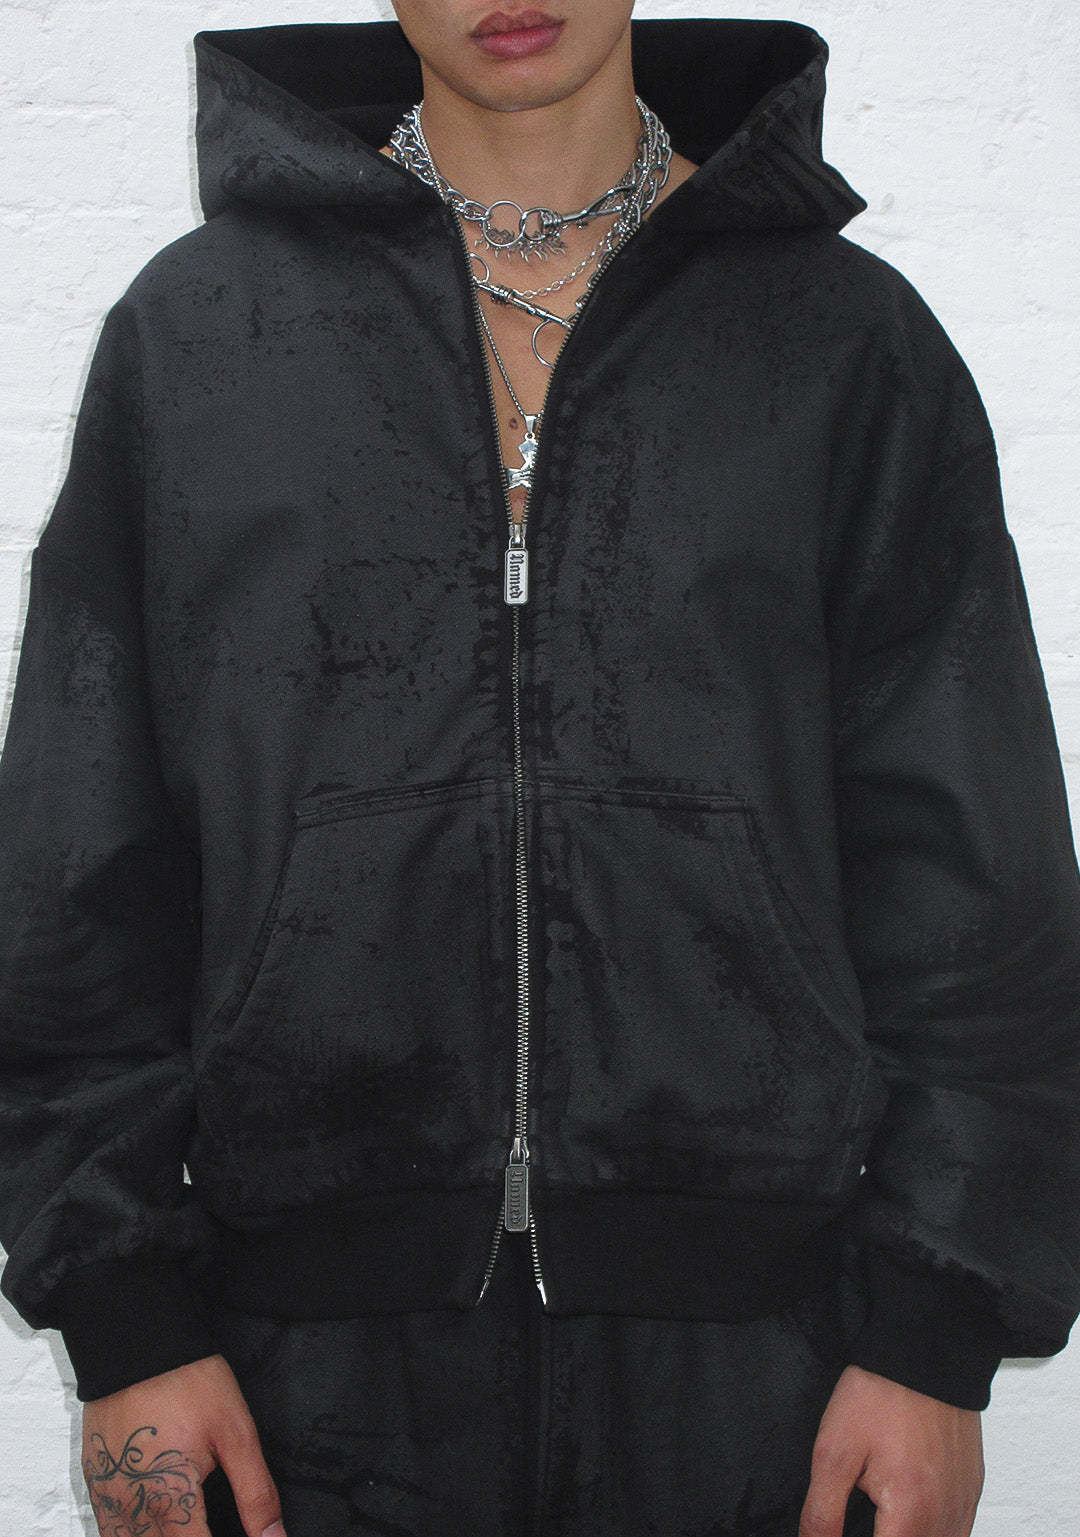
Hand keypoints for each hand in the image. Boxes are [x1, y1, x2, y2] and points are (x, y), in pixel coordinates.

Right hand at [82, 1353, 284, 1536]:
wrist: (136, 1340)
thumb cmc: (187, 1382)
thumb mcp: (235, 1433)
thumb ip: (256, 1493)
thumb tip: (275, 1536)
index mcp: (169, 1501)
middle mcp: (131, 1510)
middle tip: (210, 1520)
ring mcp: (107, 1498)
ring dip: (164, 1536)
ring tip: (189, 1520)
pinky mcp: (94, 1481)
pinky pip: (109, 1530)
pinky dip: (134, 1533)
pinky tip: (156, 1523)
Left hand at [798, 1365, 983, 1536]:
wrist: (925, 1352)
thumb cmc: (881, 1395)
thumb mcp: (835, 1452)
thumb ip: (823, 1512)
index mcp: (911, 1515)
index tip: (841, 1529)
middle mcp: (945, 1518)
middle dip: (883, 1533)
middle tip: (863, 1506)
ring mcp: (964, 1504)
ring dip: (906, 1533)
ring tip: (882, 1510)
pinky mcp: (972, 1489)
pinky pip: (956, 1531)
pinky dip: (932, 1529)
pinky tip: (909, 1510)